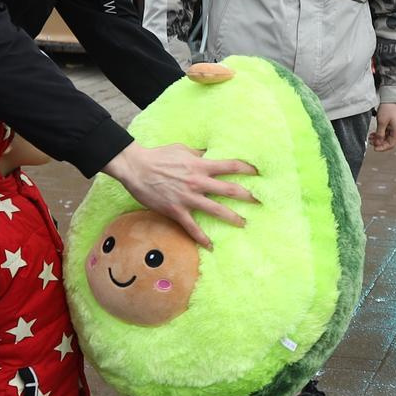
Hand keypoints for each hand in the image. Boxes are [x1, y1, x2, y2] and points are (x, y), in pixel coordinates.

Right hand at [103, 142, 259, 246]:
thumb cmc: (159, 156)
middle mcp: (198, 182)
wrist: (136, 168)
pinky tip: (211, 246)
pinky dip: (202, 238)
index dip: (247, 169)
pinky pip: (192, 227)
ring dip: (232, 217)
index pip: (230, 166)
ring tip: (244, 224)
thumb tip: (210, 155)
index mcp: (200, 165)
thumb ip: (199, 155)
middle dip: (247, 196)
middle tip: (260, 201)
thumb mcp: (182, 149)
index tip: (258, 173)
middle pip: (228, 190)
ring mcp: (188, 197)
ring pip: (215, 210)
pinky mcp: (176, 210)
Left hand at [370, 102, 395, 151]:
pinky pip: (387, 132)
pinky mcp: (394, 124)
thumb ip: (380, 134)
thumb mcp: (381, 122)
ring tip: (371, 137)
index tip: (374, 148)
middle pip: (389, 142)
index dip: (382, 148)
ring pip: (387, 137)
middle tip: (371, 142)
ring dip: (379, 138)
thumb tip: (378, 142)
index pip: (391, 145)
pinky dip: (381, 133)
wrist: (392, 97)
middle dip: (380, 143)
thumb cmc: (388, 108)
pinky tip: (374, 133)